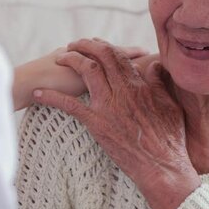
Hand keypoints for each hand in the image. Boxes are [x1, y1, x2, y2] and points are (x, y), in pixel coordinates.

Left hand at [33, 38, 200, 208]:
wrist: (161, 166)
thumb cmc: (170, 139)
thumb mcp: (169, 105)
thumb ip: (159, 82)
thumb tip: (154, 64)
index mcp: (138, 84)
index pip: (118, 55)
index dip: (104, 45)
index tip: (95, 43)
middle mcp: (122, 90)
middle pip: (100, 56)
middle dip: (84, 45)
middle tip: (74, 44)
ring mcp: (107, 105)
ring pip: (86, 71)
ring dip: (70, 60)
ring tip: (59, 58)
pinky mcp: (96, 123)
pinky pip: (70, 105)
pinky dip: (52, 97)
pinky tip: (38, 93)